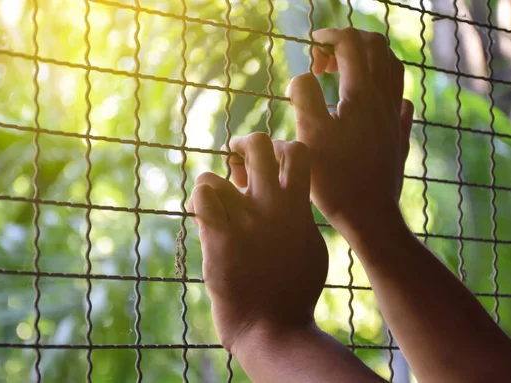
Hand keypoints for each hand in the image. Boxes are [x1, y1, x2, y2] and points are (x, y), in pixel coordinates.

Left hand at [187, 133, 327, 352]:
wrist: (273, 329)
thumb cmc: (295, 294)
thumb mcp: (312, 251)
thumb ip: (301, 220)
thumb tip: (291, 203)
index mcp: (298, 208)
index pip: (297, 152)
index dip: (280, 148)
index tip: (270, 166)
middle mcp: (272, 207)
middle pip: (257, 145)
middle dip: (244, 144)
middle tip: (236, 158)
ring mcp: (244, 222)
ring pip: (213, 176)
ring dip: (210, 187)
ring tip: (213, 206)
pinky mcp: (219, 240)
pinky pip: (200, 200)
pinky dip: (198, 204)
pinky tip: (203, 219)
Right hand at [287, 28, 413, 238]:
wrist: (369, 216)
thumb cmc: (334, 180)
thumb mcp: (308, 135)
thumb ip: (303, 98)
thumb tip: (302, 77)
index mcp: (360, 96)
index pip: (350, 44)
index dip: (329, 37)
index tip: (310, 45)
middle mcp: (383, 100)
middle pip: (377, 47)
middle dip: (349, 42)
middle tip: (323, 62)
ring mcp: (394, 119)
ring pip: (392, 69)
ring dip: (368, 61)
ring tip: (343, 74)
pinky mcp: (398, 136)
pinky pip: (399, 100)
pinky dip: (383, 90)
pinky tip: (369, 104)